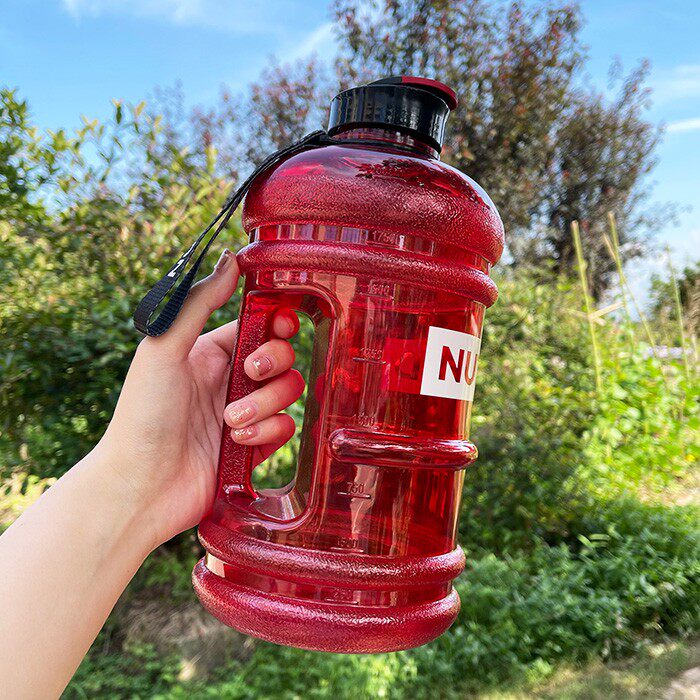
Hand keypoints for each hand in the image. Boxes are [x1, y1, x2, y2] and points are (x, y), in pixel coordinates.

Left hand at [95, 249, 303, 547]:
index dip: (277, 321)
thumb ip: (198, 302)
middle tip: (249, 373)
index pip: (259, 324)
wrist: (142, 486)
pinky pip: (286, 428)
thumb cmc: (143, 414)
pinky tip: (238, 441)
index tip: (279, 324)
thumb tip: (231, 258)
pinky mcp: (255, 445)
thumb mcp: (164, 348)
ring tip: (230, 420)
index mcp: (210, 351)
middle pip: (283, 354)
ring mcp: (246, 412)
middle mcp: (231, 379)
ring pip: (288, 391)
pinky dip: (267, 431)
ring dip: (265, 403)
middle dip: (273, 361)